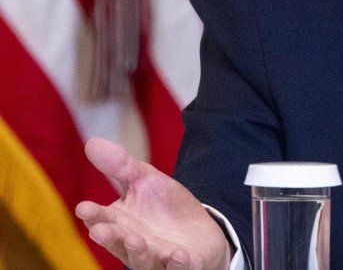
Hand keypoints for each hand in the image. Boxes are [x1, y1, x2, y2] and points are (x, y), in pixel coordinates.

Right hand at [75, 138, 233, 269]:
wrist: (201, 230)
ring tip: (136, 240)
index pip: (103, 220)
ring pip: (143, 260)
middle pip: (119, 243)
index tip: (84, 207)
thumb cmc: (165, 208)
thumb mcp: (146, 181)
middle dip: (110, 237)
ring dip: (138, 251)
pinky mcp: (184, 265)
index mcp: (121, 224)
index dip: (93, 215)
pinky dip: (178, 264)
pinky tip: (178, 255)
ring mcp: (158, 258)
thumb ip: (121, 167)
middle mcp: (134, 245)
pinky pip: (179, 268)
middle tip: (100, 230)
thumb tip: (92, 142)